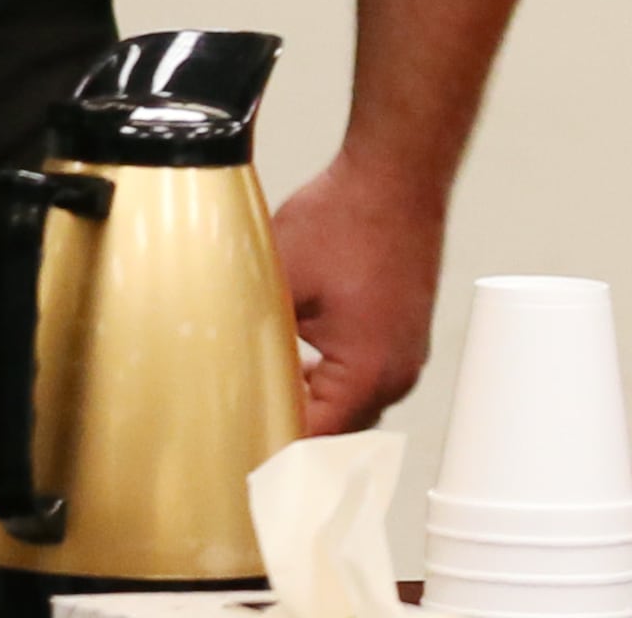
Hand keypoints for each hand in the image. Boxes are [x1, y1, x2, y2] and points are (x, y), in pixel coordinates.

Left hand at [271, 145, 445, 431]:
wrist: (395, 174)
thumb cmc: (348, 217)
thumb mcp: (281, 282)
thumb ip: (255, 338)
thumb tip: (225, 372)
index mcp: (368, 373)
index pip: (314, 444)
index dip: (274, 451)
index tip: (243, 457)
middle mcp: (396, 374)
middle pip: (338, 435)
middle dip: (294, 434)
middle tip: (247, 434)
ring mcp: (406, 354)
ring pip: (353, 408)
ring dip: (314, 408)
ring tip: (267, 401)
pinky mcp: (405, 334)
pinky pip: (367, 378)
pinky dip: (333, 384)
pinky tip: (299, 366)